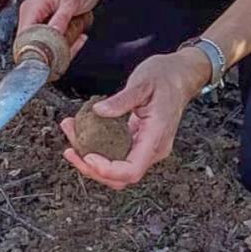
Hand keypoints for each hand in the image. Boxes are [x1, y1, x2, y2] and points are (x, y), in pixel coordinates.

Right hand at [16, 0, 103, 45]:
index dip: (35, 47)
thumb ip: (61, 18)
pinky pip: (52, 42)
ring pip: (43, 46)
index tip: (49, 55)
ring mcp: (39, 20)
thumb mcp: (72, 2)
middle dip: (51, 50)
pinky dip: (65, 44)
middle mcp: (32, 14)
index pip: (24, 34)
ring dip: (61, 48)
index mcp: (33, 6)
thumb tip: (53, 35)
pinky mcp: (47, 25)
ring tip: (77, 40)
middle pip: (32, 44)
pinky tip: (78, 38)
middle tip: (70, 48)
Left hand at [59, 48, 211, 190]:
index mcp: (156, 137)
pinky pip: (116, 154)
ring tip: (70, 134)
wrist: (181, 74)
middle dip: (91, 168)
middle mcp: (153, 149)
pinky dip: (97, 148)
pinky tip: (80, 132)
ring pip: (115, 168)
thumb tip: (99, 111)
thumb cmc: (166, 76)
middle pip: (120, 177)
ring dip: (90, 159)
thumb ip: (122, 100)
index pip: (132, 170)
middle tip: (69, 150)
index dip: (107, 170)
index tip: (87, 156)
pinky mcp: (138, 142)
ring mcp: (146, 147)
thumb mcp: (143, 82)